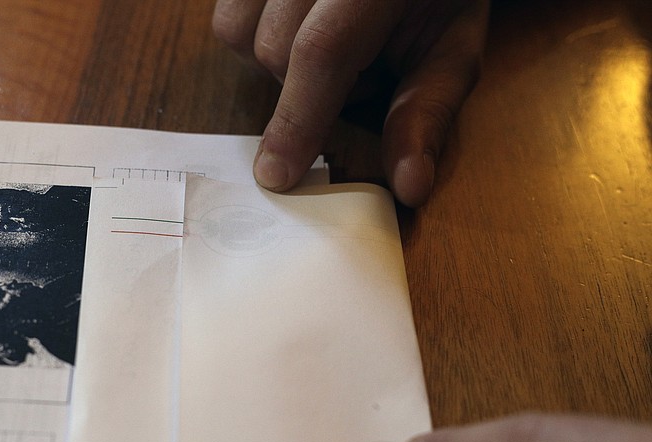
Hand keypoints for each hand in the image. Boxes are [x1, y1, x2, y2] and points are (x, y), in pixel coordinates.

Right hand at [212, 0, 489, 206]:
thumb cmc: (432, 0)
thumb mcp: (451, 50)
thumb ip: (427, 113)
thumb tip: (410, 187)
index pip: (322, 49)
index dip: (298, 118)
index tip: (276, 174)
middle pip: (274, 47)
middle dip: (305, 86)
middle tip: (356, 71)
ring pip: (238, 31)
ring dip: (274, 59)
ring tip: (325, 43)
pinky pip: (226, 14)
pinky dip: (252, 35)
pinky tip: (295, 26)